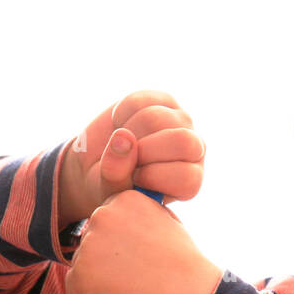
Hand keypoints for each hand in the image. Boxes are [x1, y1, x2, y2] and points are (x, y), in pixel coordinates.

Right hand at [57, 90, 205, 225]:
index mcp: (189, 182)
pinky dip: (120, 115)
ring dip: (127, 133)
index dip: (153, 177)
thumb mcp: (109, 193)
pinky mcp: (162, 100)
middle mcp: (194, 150)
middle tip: (127, 160)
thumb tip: (124, 138)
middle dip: (144, 151)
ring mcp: (181, 121)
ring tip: (122, 146)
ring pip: (154, 119)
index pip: (187, 177)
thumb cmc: (111, 187)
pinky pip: (138, 101)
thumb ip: (116, 176)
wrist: (100, 163)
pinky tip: (120, 126)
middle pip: (183, 141)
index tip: (133, 180)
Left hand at [65, 189, 222, 293]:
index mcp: (124, 198)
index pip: (105, 223)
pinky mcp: (83, 273)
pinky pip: (74, 290)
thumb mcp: (165, 222)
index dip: (112, 247)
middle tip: (122, 283)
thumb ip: (138, 220)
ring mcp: (91, 243)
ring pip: (81, 267)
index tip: (124, 264)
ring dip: (94, 283)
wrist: (192, 293)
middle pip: (89, 244)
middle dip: (102, 264)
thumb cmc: (185, 265)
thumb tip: (120, 232)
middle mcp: (103, 214)